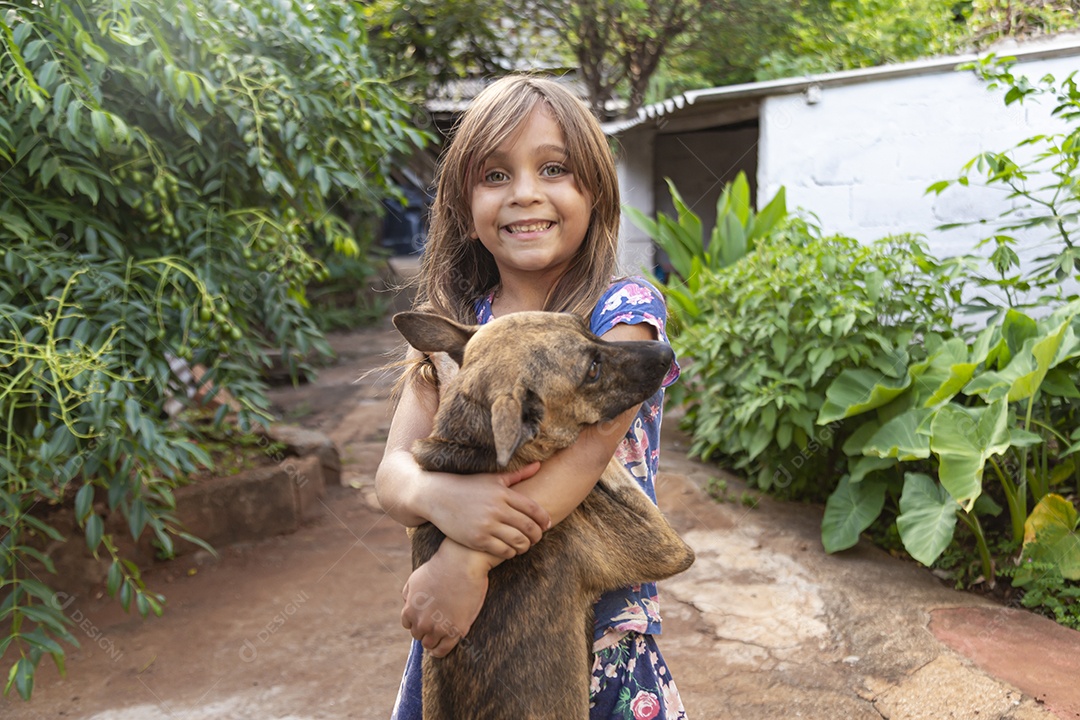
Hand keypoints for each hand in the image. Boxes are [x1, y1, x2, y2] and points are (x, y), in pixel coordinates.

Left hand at [401, 541, 491, 657]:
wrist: (461, 564)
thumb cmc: (439, 568)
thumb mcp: (415, 578)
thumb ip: (408, 594)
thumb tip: (407, 603)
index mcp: (410, 610)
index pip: (408, 624)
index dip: (417, 620)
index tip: (425, 617)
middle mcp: (421, 623)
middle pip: (419, 635)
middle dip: (425, 629)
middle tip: (435, 622)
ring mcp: (438, 629)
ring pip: (429, 644)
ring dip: (432, 640)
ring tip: (439, 636)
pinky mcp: (455, 631)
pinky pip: (443, 650)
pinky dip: (440, 652)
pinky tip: (440, 650)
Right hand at [423, 461, 547, 558]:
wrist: (437, 497)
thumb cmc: (467, 486)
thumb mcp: (492, 478)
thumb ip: (517, 474)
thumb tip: (539, 465)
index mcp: (503, 493)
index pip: (533, 509)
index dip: (543, 519)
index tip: (547, 525)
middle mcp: (496, 509)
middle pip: (528, 527)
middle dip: (537, 535)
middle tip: (537, 538)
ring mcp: (486, 525)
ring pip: (517, 542)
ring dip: (525, 546)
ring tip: (524, 545)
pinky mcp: (477, 539)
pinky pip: (502, 551)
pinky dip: (510, 553)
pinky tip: (509, 550)